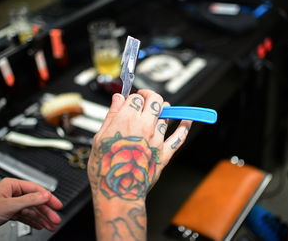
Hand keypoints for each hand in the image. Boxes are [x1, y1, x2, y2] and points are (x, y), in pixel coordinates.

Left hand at [0, 178, 62, 239]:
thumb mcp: (9, 205)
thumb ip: (29, 200)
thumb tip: (45, 196)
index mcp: (12, 185)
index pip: (36, 189)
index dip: (48, 197)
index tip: (57, 205)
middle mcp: (13, 193)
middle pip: (35, 201)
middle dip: (46, 211)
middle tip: (56, 219)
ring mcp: (11, 203)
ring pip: (31, 210)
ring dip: (41, 218)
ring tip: (51, 225)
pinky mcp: (8, 213)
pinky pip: (25, 216)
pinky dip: (33, 221)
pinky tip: (40, 225)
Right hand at [87, 90, 191, 239]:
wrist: (119, 190)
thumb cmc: (105, 167)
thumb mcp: (99, 138)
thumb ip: (111, 115)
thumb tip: (118, 98)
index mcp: (126, 120)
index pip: (135, 97)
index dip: (132, 96)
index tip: (130, 100)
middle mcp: (145, 126)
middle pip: (155, 100)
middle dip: (150, 96)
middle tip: (145, 98)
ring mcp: (157, 139)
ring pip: (166, 115)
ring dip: (163, 109)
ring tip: (160, 109)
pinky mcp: (165, 153)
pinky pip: (179, 137)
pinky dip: (185, 126)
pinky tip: (188, 120)